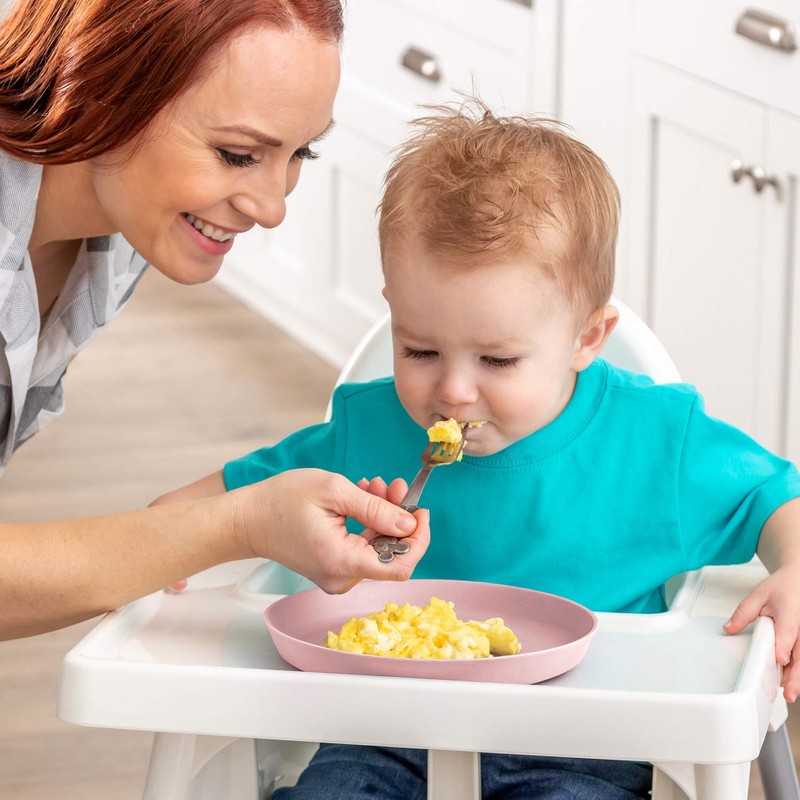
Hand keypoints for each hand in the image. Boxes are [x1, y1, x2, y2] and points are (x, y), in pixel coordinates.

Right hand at [229, 468, 429, 593]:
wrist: (247, 519)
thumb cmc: (282, 501)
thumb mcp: (333, 491)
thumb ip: (375, 509)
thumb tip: (409, 524)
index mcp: (342, 561)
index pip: (401, 566)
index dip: (419, 540)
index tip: (420, 511)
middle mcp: (342, 577)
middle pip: (391, 554)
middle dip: (398, 517)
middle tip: (393, 484)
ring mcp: (337, 575)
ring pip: (379, 548)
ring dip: (383, 515)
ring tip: (372, 485)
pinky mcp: (334, 567)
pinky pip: (364, 548)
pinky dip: (369, 523)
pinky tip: (363, 498)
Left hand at [723, 565, 799, 701]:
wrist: (798, 581)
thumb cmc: (781, 588)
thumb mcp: (758, 595)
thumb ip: (743, 613)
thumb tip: (728, 629)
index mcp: (790, 613)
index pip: (787, 633)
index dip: (783, 646)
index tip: (779, 659)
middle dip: (795, 675)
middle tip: (788, 692)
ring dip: (796, 677)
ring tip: (790, 693)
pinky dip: (796, 670)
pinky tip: (789, 682)